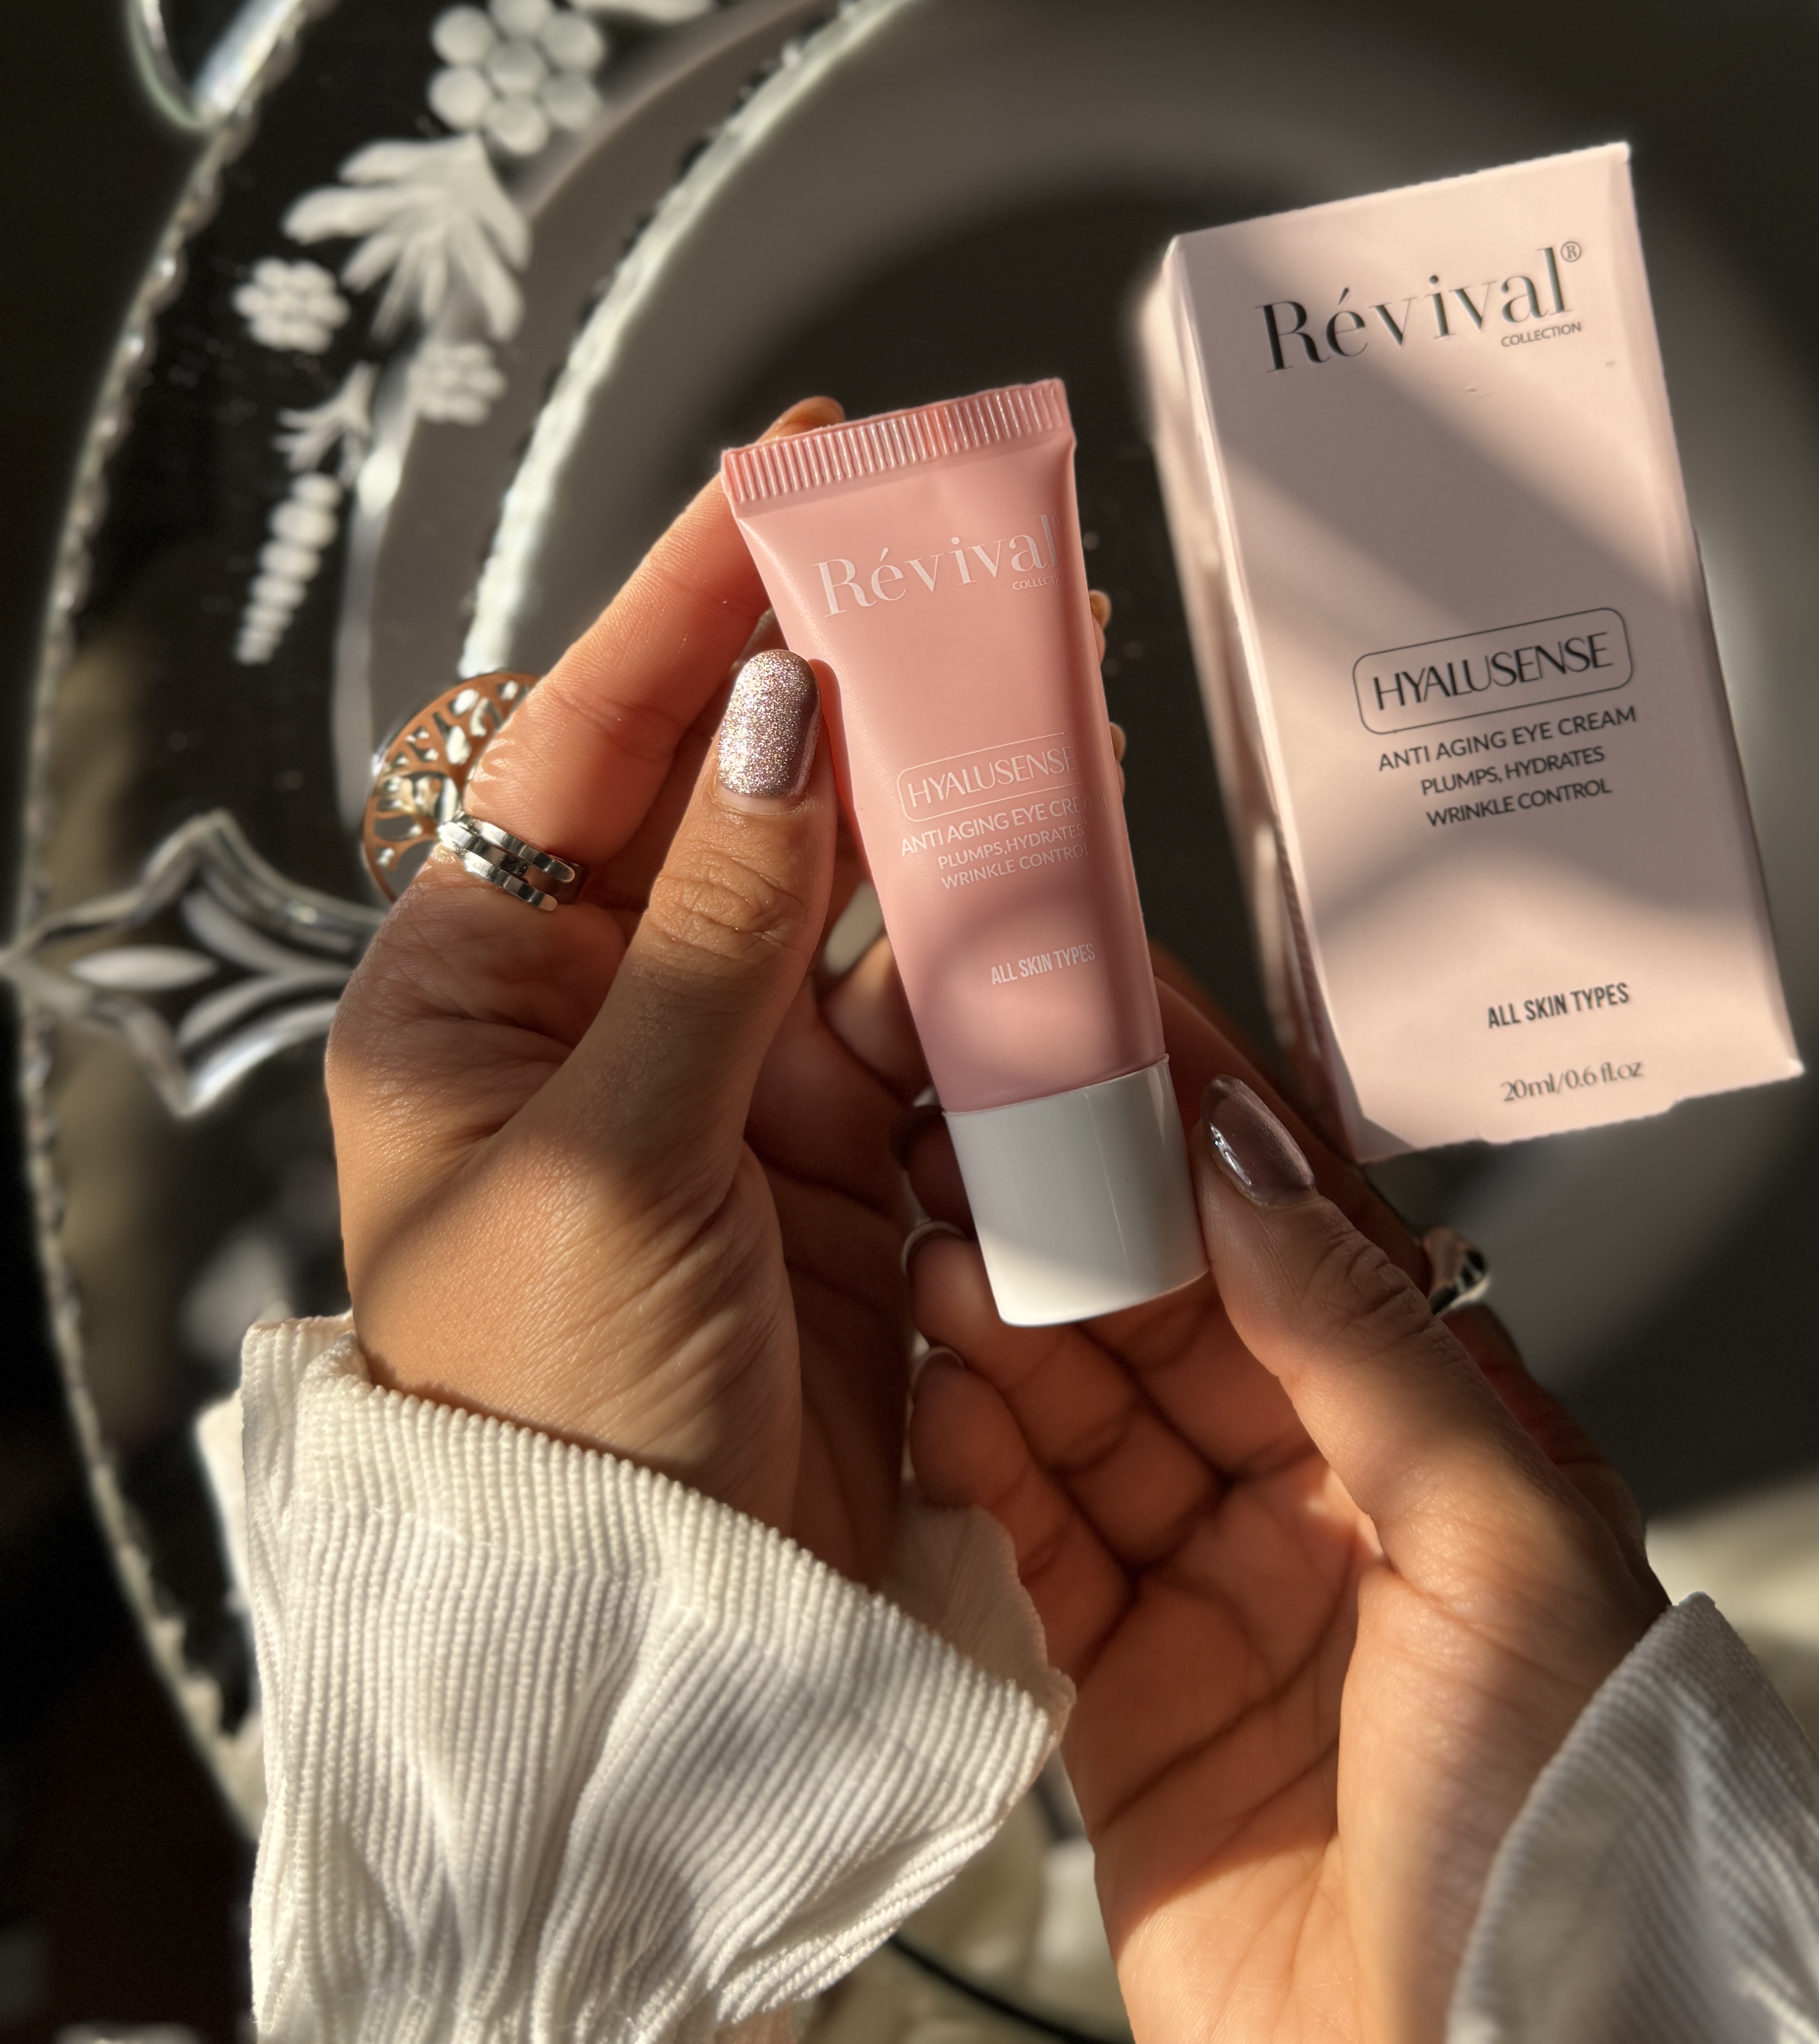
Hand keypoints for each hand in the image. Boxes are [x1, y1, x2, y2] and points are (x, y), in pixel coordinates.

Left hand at [327, 400, 919, 1583]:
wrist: (649, 1651)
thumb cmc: (553, 1417)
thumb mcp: (611, 1153)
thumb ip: (712, 931)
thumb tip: (777, 712)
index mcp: (473, 997)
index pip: (585, 745)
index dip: (688, 599)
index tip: (784, 469)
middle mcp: (597, 1019)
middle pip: (732, 798)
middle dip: (838, 675)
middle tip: (949, 544)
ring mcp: (729, 1085)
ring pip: (851, 900)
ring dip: (934, 804)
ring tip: (1032, 682)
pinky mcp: (844, 1161)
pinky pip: (926, 1017)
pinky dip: (986, 952)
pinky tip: (1043, 870)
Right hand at [907, 987, 1665, 2042]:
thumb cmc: (1560, 1833)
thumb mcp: (1506, 1540)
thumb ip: (1366, 1335)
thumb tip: (1251, 1152)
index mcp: (1448, 1451)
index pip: (1304, 1239)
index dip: (1199, 1128)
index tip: (1106, 1024)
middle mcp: (1329, 1509)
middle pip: (1174, 1317)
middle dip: (1073, 1216)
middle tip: (973, 1124)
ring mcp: (1218, 1601)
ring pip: (1087, 1416)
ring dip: (1008, 1325)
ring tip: (937, 1251)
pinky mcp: (1122, 1704)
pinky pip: (1034, 1547)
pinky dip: (982, 1464)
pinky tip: (942, 1396)